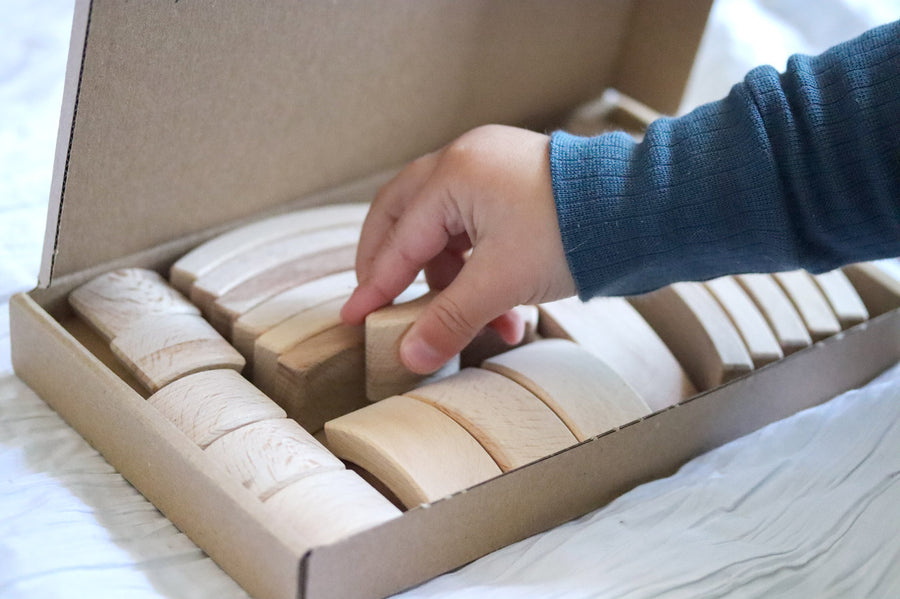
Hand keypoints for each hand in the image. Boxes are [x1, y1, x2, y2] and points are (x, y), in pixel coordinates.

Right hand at [341, 125, 576, 372]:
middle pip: (405, 218)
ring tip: (478, 325)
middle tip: (384, 303)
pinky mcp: (514, 183)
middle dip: (397, 268)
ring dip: (452, 280)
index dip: (375, 285)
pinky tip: (502, 310)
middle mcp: (465, 161)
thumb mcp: (501, 282)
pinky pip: (476, 225)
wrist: (640, 211)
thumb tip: (410, 355)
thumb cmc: (572, 232)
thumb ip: (449, 319)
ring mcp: (490, 167)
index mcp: (453, 175)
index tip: (354, 316)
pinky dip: (479, 267)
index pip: (399, 240)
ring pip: (444, 227)